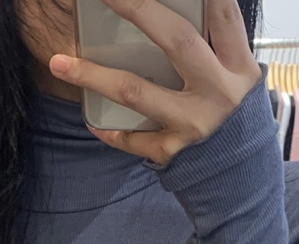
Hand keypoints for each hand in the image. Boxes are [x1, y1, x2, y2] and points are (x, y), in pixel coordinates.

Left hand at [48, 0, 261, 164]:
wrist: (239, 173)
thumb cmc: (230, 112)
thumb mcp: (234, 74)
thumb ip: (213, 43)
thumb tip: (174, 13)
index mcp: (237, 65)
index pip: (222, 15)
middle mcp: (218, 91)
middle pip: (176, 41)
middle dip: (138, 9)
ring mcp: (194, 123)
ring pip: (136, 92)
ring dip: (93, 76)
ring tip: (59, 63)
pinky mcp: (174, 151)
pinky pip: (133, 138)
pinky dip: (110, 130)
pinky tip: (91, 120)